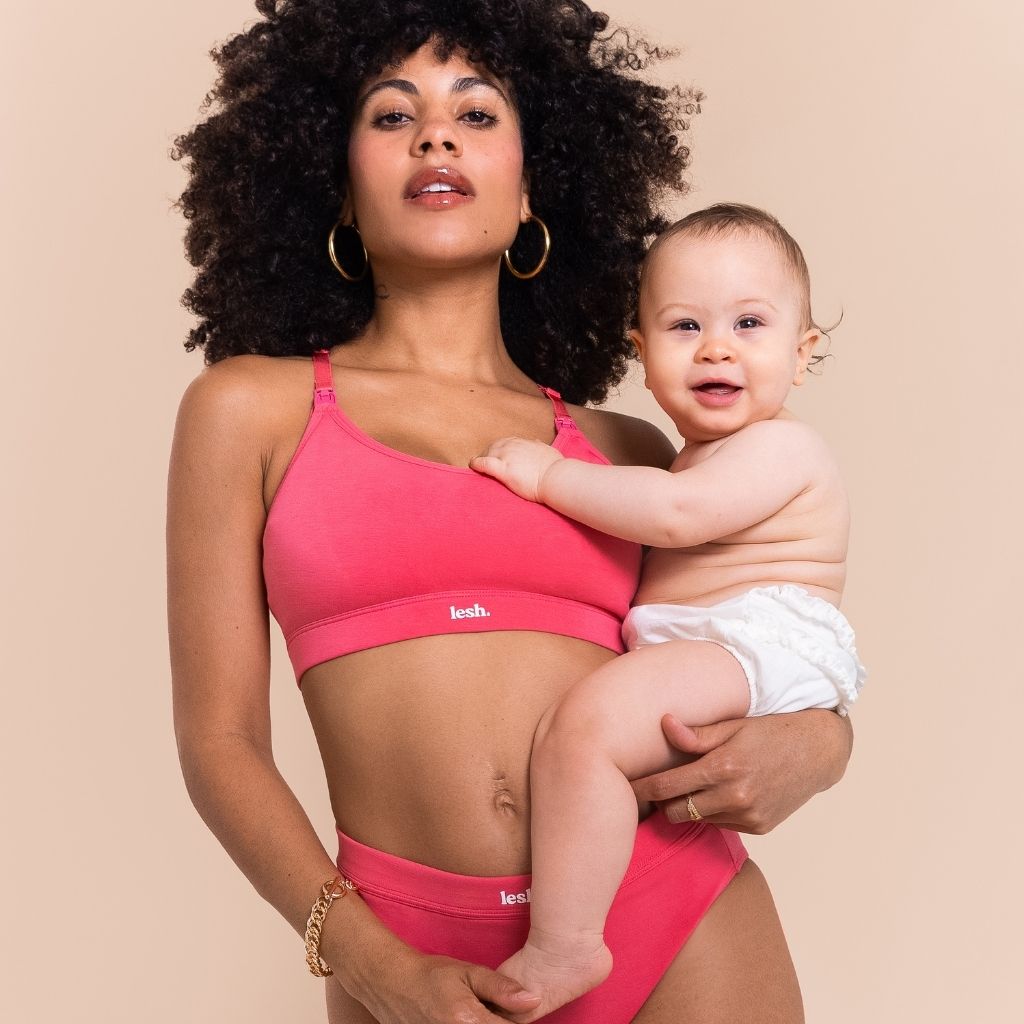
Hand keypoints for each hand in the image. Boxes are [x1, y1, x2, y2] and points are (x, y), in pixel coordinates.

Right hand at [351, 946, 541, 1023]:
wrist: (393, 985)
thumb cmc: (432, 975)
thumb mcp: (469, 972)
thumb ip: (501, 988)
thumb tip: (533, 1000)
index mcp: (469, 1022)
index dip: (515, 1020)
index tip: (509, 1011)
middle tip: (490, 1011)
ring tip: (476, 1014)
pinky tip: (465, 1020)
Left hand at [470, 437, 563, 501]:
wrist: (555, 477)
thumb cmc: (555, 467)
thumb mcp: (548, 451)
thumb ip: (539, 446)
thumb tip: (536, 443)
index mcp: (525, 442)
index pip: (508, 442)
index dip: (501, 448)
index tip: (499, 453)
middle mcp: (514, 446)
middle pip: (495, 446)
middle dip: (490, 452)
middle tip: (485, 459)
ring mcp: (507, 456)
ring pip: (488, 453)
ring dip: (482, 457)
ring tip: (477, 463)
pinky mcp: (502, 469)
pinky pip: (484, 463)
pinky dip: (477, 463)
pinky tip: (472, 465)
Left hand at [631, 709, 852, 833]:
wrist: (818, 751)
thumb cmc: (771, 731)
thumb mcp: (734, 724)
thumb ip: (697, 734)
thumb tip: (664, 724)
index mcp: (724, 766)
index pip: (667, 786)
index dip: (641, 789)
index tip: (623, 787)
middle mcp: (735, 796)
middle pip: (676, 812)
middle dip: (661, 801)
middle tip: (655, 786)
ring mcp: (748, 815)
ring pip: (697, 820)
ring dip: (689, 806)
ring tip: (689, 786)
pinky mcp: (759, 827)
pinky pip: (720, 824)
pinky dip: (713, 812)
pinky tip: (718, 793)